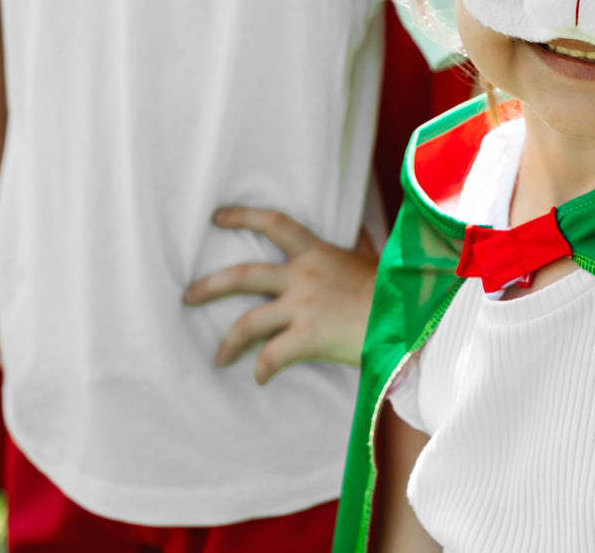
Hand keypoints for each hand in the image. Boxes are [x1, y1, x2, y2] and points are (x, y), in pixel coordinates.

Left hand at [182, 208, 378, 384]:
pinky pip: (272, 357)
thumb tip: (360, 228)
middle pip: (243, 275)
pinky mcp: (308, 338)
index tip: (216, 217)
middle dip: (210, 286)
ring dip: (229, 342)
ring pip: (249, 322)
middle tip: (188, 296)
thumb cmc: (392, 289)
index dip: (242, 216)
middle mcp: (302, 276)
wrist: (407, 319)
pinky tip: (259, 379)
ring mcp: (302, 308)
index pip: (273, 224)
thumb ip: (358, 244)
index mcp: (316, 252)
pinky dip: (263, 369)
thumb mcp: (372, 257)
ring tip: (219, 357)